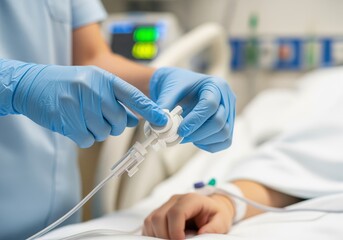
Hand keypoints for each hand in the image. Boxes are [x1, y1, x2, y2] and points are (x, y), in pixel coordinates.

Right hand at [0, 59, 166, 147]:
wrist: (33, 84)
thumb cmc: (68, 84)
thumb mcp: (94, 84)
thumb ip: (116, 99)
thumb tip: (134, 119)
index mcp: (103, 78)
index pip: (133, 96)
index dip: (150, 110)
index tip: (162, 120)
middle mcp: (93, 89)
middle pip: (118, 120)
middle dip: (114, 125)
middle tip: (102, 119)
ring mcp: (78, 104)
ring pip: (103, 132)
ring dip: (96, 130)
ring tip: (82, 117)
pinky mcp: (66, 119)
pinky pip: (86, 139)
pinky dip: (83, 136)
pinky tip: (74, 123)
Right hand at [143, 193, 234, 238]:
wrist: (210, 207)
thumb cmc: (215, 214)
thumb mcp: (222, 221)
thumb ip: (214, 227)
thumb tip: (201, 234)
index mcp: (191, 200)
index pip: (176, 213)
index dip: (175, 231)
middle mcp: (175, 200)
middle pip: (158, 217)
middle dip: (164, 236)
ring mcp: (165, 205)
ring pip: (150, 220)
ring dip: (156, 236)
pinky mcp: (159, 212)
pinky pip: (148, 224)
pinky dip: (152, 235)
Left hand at [150, 67, 235, 151]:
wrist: (180, 87)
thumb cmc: (176, 86)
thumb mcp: (169, 92)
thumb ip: (165, 107)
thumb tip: (160, 127)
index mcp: (214, 84)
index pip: (210, 105)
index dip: (195, 121)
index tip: (180, 130)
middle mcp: (227, 97)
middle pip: (219, 121)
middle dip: (198, 133)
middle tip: (180, 136)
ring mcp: (230, 112)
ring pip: (224, 133)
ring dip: (203, 140)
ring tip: (186, 137)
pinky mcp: (228, 124)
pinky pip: (225, 141)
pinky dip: (210, 145)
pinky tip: (196, 140)